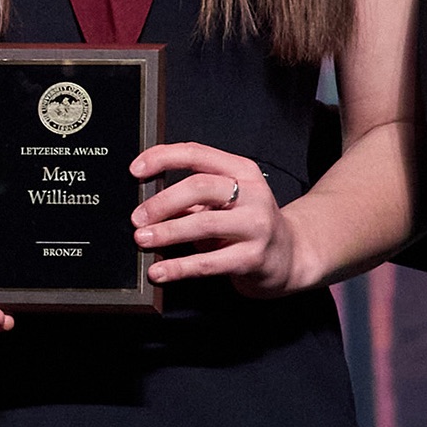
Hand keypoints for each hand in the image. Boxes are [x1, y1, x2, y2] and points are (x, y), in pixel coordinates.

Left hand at [133, 142, 302, 292]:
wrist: (291, 256)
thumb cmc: (248, 225)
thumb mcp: (225, 201)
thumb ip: (192, 196)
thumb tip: (145, 202)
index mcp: (242, 171)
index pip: (197, 153)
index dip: (162, 158)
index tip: (135, 171)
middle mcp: (252, 194)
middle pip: (199, 186)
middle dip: (162, 202)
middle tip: (137, 218)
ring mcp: (256, 225)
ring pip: (204, 223)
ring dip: (167, 232)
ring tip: (142, 239)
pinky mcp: (253, 258)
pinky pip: (208, 262)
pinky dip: (178, 267)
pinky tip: (159, 272)